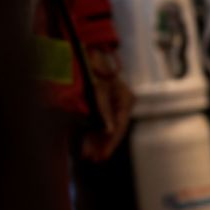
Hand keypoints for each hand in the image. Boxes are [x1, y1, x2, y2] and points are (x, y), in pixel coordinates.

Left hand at [80, 46, 133, 161]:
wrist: (86, 50)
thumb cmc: (94, 67)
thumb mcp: (99, 90)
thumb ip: (104, 111)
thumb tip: (109, 131)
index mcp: (125, 100)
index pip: (120, 127)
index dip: (110, 143)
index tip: (102, 157)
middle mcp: (120, 103)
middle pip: (112, 130)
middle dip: (101, 145)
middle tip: (92, 159)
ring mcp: (111, 104)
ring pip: (104, 127)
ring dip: (94, 141)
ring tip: (86, 154)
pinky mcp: (102, 104)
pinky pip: (98, 122)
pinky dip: (91, 132)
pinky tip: (84, 142)